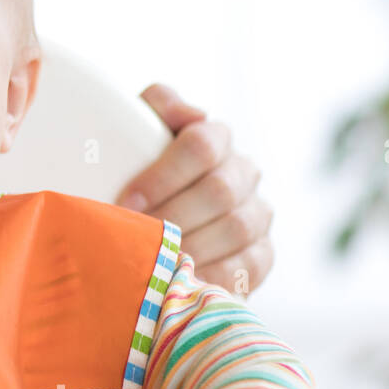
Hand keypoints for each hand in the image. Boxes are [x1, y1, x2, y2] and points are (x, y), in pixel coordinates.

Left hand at [116, 84, 273, 296]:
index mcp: (216, 138)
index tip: (126, 203)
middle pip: (219, 191)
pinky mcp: (262, 255)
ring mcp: (258, 214)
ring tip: (155, 262)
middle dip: (172, 216)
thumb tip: (192, 113)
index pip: (201, 145)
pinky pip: (249, 266)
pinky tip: (184, 282)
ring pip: (236, 227)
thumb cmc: (133, 174)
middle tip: (136, 238)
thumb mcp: (135, 134)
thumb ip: (158, 105)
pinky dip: (214, 276)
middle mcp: (243, 173)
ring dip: (193, 245)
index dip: (162, 176)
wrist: (147, 228)